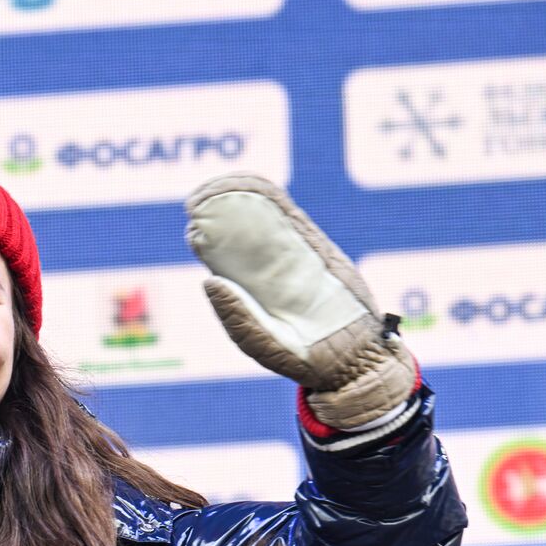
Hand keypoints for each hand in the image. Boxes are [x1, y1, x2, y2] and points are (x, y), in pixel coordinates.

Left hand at [184, 173, 415, 430]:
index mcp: (253, 294)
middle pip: (246, 236)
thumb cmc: (301, 358)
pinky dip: (281, 208)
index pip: (227, 259)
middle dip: (226, 212)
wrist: (351, 362)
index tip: (194, 215)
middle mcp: (274, 274)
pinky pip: (299, 226)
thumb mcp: (259, 342)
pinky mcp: (323, 256)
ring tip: (228, 183)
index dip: (211, 238)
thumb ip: (236, 316)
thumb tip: (208, 280)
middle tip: (204, 193)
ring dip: (251, 203)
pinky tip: (265, 190)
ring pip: (271, 225)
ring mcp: (299, 261)